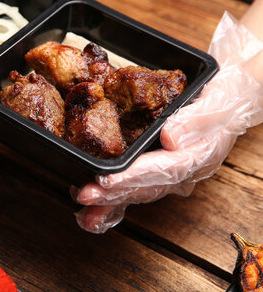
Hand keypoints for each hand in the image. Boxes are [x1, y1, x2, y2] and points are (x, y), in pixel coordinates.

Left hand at [72, 12, 262, 232]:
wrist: (229, 99)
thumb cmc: (226, 98)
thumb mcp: (219, 101)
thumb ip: (197, 119)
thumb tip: (172, 138)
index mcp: (200, 156)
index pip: (164, 170)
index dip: (134, 176)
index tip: (107, 180)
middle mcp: (183, 170)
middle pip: (146, 187)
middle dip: (113, 194)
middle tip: (85, 195)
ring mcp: (169, 173)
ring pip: (137, 193)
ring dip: (109, 203)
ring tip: (84, 211)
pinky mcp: (156, 170)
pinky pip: (134, 190)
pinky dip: (112, 203)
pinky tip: (91, 216)